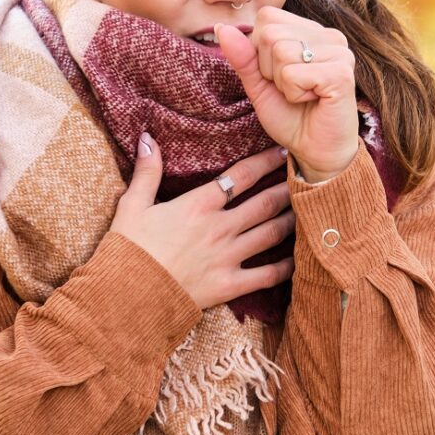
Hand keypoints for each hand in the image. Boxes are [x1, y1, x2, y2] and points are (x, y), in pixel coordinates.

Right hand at [107, 133, 295, 310]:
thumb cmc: (128, 250)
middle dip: (288, 188)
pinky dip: (287, 266)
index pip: (240, 176)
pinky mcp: (230, 285)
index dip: (264, 161)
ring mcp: (228, 257)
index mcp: (198, 205)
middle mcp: (220, 227)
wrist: (127, 297)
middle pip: (264, 203)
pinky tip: (299, 258)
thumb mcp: (132, 205)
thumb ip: (147, 171)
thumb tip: (146, 137)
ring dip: (291, 220)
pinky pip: (268, 276)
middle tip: (308, 178)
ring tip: (307, 211)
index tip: (282, 152)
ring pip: (271, 233)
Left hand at [215, 7, 358, 182]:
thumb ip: (242, 56)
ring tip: (303, 95)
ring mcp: (339, 52)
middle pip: (270, 34)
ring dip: (282, 83)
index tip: (281, 76)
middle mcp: (330, 36)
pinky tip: (313, 100)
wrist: (315, 151)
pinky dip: (294, 94)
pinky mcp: (341, 73)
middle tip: (293, 89)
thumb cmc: (291, 116)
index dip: (260, 51)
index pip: (267, 17)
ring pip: (280, 52)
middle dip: (270, 69)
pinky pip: (293, 74)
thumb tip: (220, 28)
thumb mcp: (259, 84)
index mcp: (312, 31)